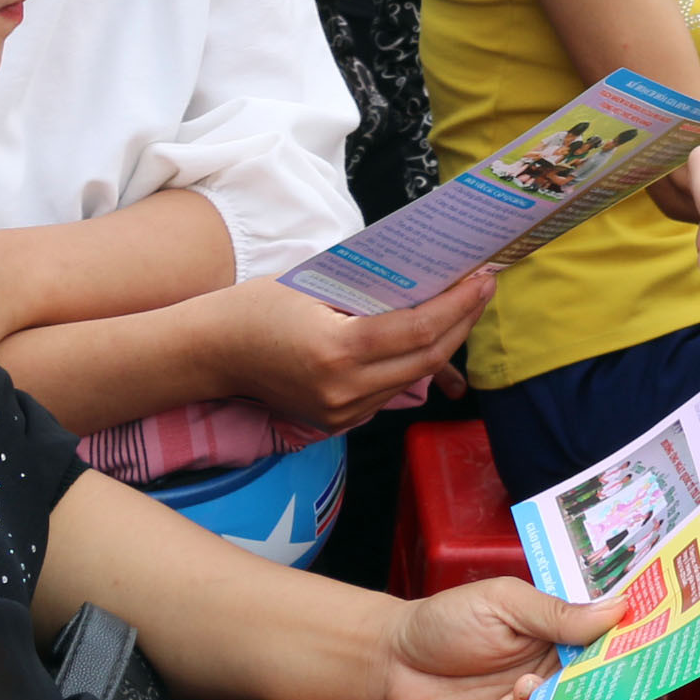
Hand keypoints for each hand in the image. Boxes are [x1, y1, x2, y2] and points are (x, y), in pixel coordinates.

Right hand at [215, 273, 490, 432]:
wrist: (214, 353)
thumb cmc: (259, 306)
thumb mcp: (315, 285)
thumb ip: (369, 290)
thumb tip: (426, 276)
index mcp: (338, 351)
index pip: (419, 330)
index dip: (459, 304)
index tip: (483, 277)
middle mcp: (345, 391)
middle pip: (426, 359)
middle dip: (463, 320)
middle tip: (485, 287)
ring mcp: (342, 413)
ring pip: (413, 378)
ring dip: (443, 343)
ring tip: (464, 305)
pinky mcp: (338, 423)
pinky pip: (389, 391)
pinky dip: (413, 363)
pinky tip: (428, 334)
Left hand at [376, 578, 623, 699]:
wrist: (390, 661)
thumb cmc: (445, 621)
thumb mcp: (505, 602)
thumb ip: (557, 613)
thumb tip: (618, 609)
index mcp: (556, 634)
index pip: (604, 641)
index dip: (628, 640)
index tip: (651, 634)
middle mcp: (550, 674)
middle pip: (596, 684)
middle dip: (602, 681)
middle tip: (599, 674)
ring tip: (524, 686)